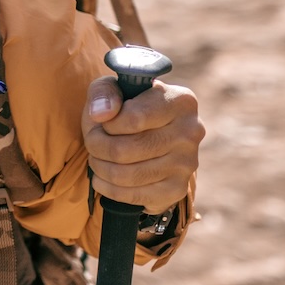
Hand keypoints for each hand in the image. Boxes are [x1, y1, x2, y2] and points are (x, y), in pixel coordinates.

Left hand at [84, 77, 202, 212]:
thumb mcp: (111, 89)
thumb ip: (103, 93)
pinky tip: (103, 177)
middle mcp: (191, 132)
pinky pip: (132, 196)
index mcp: (180, 101)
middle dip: (97, 147)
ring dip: (99, 167)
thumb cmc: (125, 109)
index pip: (134, 118)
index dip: (108, 124)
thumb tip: (101, 114)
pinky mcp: (177, 188)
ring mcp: (187, 163)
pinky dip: (108, 187)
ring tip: (96, 158)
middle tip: (92, 142)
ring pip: (125, 175)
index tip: (104, 122)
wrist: (146, 138)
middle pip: (124, 150)